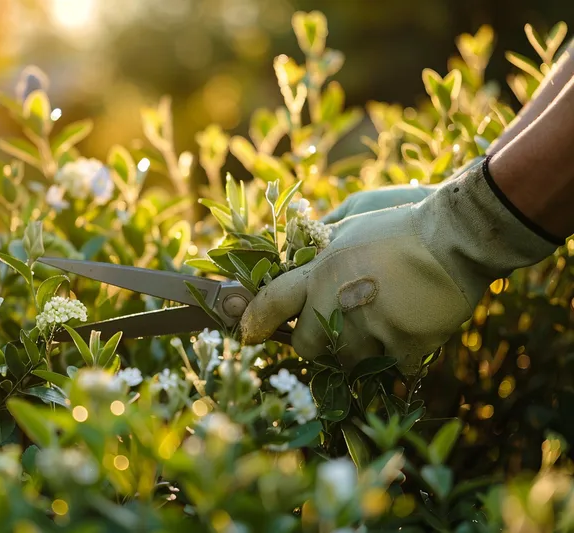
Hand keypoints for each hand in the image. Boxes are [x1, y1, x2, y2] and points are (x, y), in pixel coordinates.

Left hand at [241, 159, 556, 373]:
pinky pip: (390, 366)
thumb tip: (297, 252)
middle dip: (314, 340)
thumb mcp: (350, 218)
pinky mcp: (405, 344)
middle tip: (336, 325)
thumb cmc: (401, 222)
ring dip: (358, 347)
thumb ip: (320, 241)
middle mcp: (338, 302)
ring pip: (348, 360)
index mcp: (321, 271)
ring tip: (381, 318)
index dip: (255, 322)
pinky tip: (408, 326)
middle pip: (306, 347)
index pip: (271, 305)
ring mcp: (372, 327)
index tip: (249, 333)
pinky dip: (398, 354)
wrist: (457, 235)